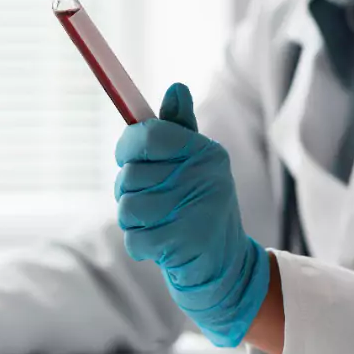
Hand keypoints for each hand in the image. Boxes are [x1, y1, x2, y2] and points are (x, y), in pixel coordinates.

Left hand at [114, 83, 269, 346]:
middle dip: (130, 190)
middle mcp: (203, 176)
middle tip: (150, 199)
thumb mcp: (196, 163)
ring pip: (127, 207)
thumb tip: (176, 87)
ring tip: (157, 222)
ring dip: (133, 219)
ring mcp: (194, 210)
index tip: (127, 156)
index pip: (147, 135)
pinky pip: (133, 238)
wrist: (226, 266)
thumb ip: (178, 129)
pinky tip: (161, 245)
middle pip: (130, 174)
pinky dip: (141, 245)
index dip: (127, 146)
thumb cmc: (200, 205)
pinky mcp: (183, 243)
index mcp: (204, 152)